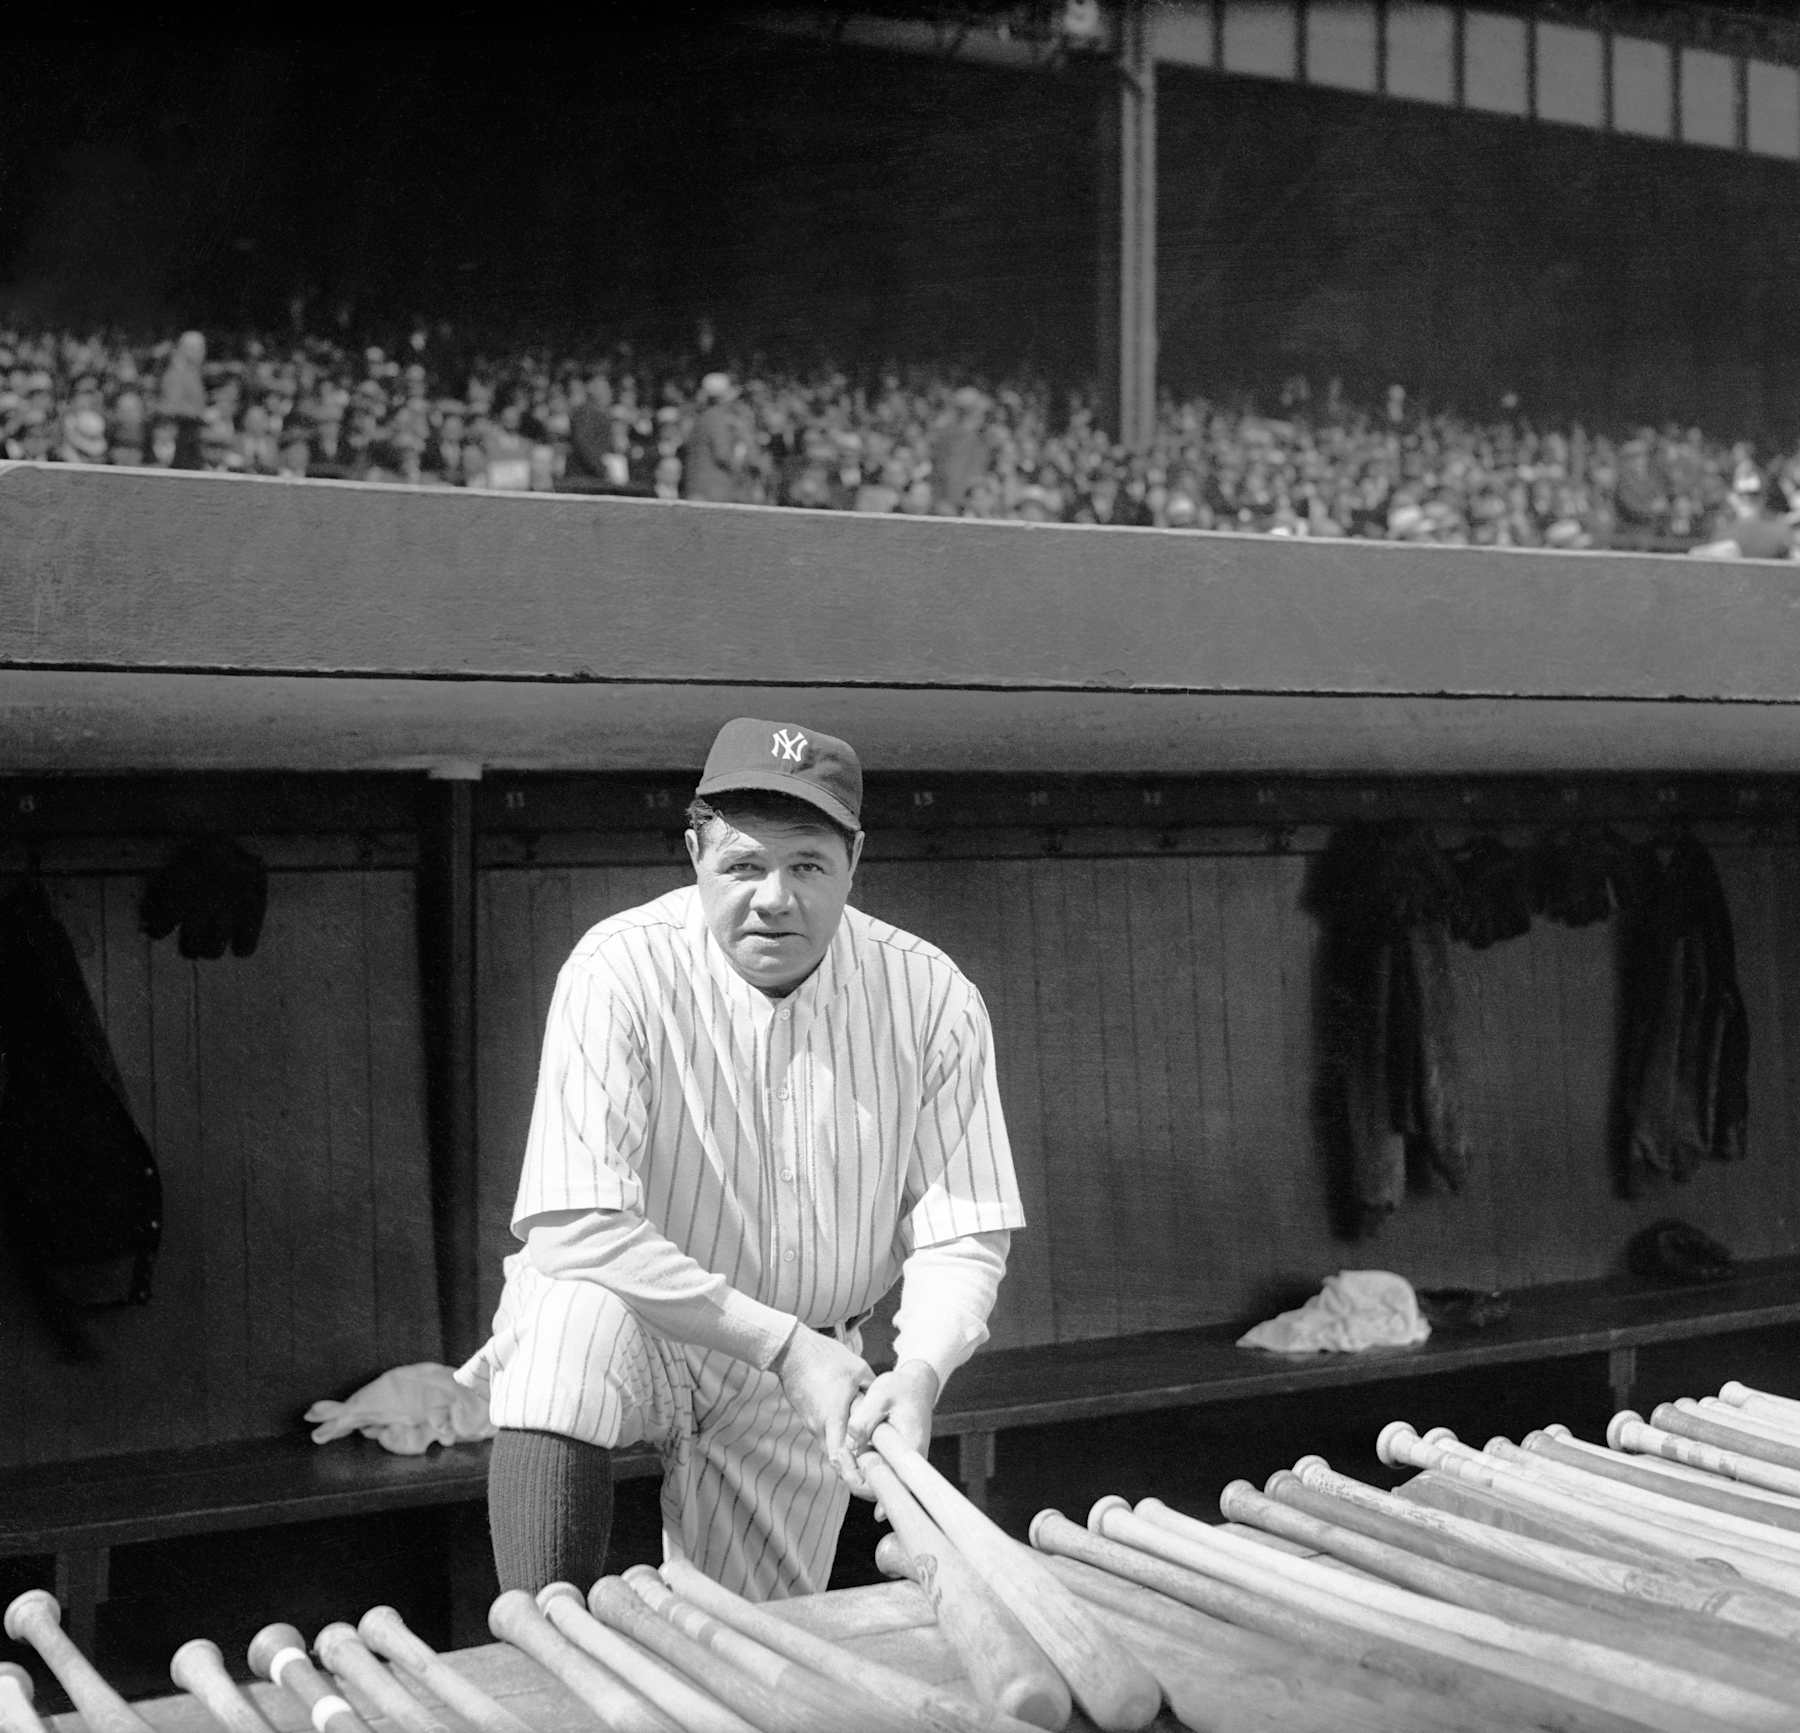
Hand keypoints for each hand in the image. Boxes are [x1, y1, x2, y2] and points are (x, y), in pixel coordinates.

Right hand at [772, 1324, 874, 1488]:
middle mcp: (819, 1425)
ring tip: (868, 1462)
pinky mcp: (809, 1419)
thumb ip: (873, 1393)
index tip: (868, 1483)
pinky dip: (839, 1445)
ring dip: (847, 1458)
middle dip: (853, 1472)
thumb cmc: (826, 1358)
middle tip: (874, 1478)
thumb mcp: (859, 1370)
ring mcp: (812, 1424)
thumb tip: (887, 1411)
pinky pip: (826, 1439)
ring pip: (831, 1450)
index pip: (840, 1457)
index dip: (853, 1474)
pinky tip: (854, 1442)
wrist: (793, 1351)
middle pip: (836, 1460)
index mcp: (832, 1415)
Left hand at [843, 1358, 938, 1501]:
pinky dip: (861, 1468)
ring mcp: (902, 1466)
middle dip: (853, 1478)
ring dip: (856, 1472)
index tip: (846, 1456)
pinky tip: (850, 1451)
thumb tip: (850, 1444)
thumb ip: (864, 1419)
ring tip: (843, 1449)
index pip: (887, 1486)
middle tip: (840, 1454)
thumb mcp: (880, 1395)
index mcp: (909, 1451)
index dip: (861, 1481)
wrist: (918, 1384)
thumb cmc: (902, 1388)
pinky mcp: (895, 1462)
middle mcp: (909, 1465)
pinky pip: (878, 1475)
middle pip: (878, 1492)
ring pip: (876, 1486)